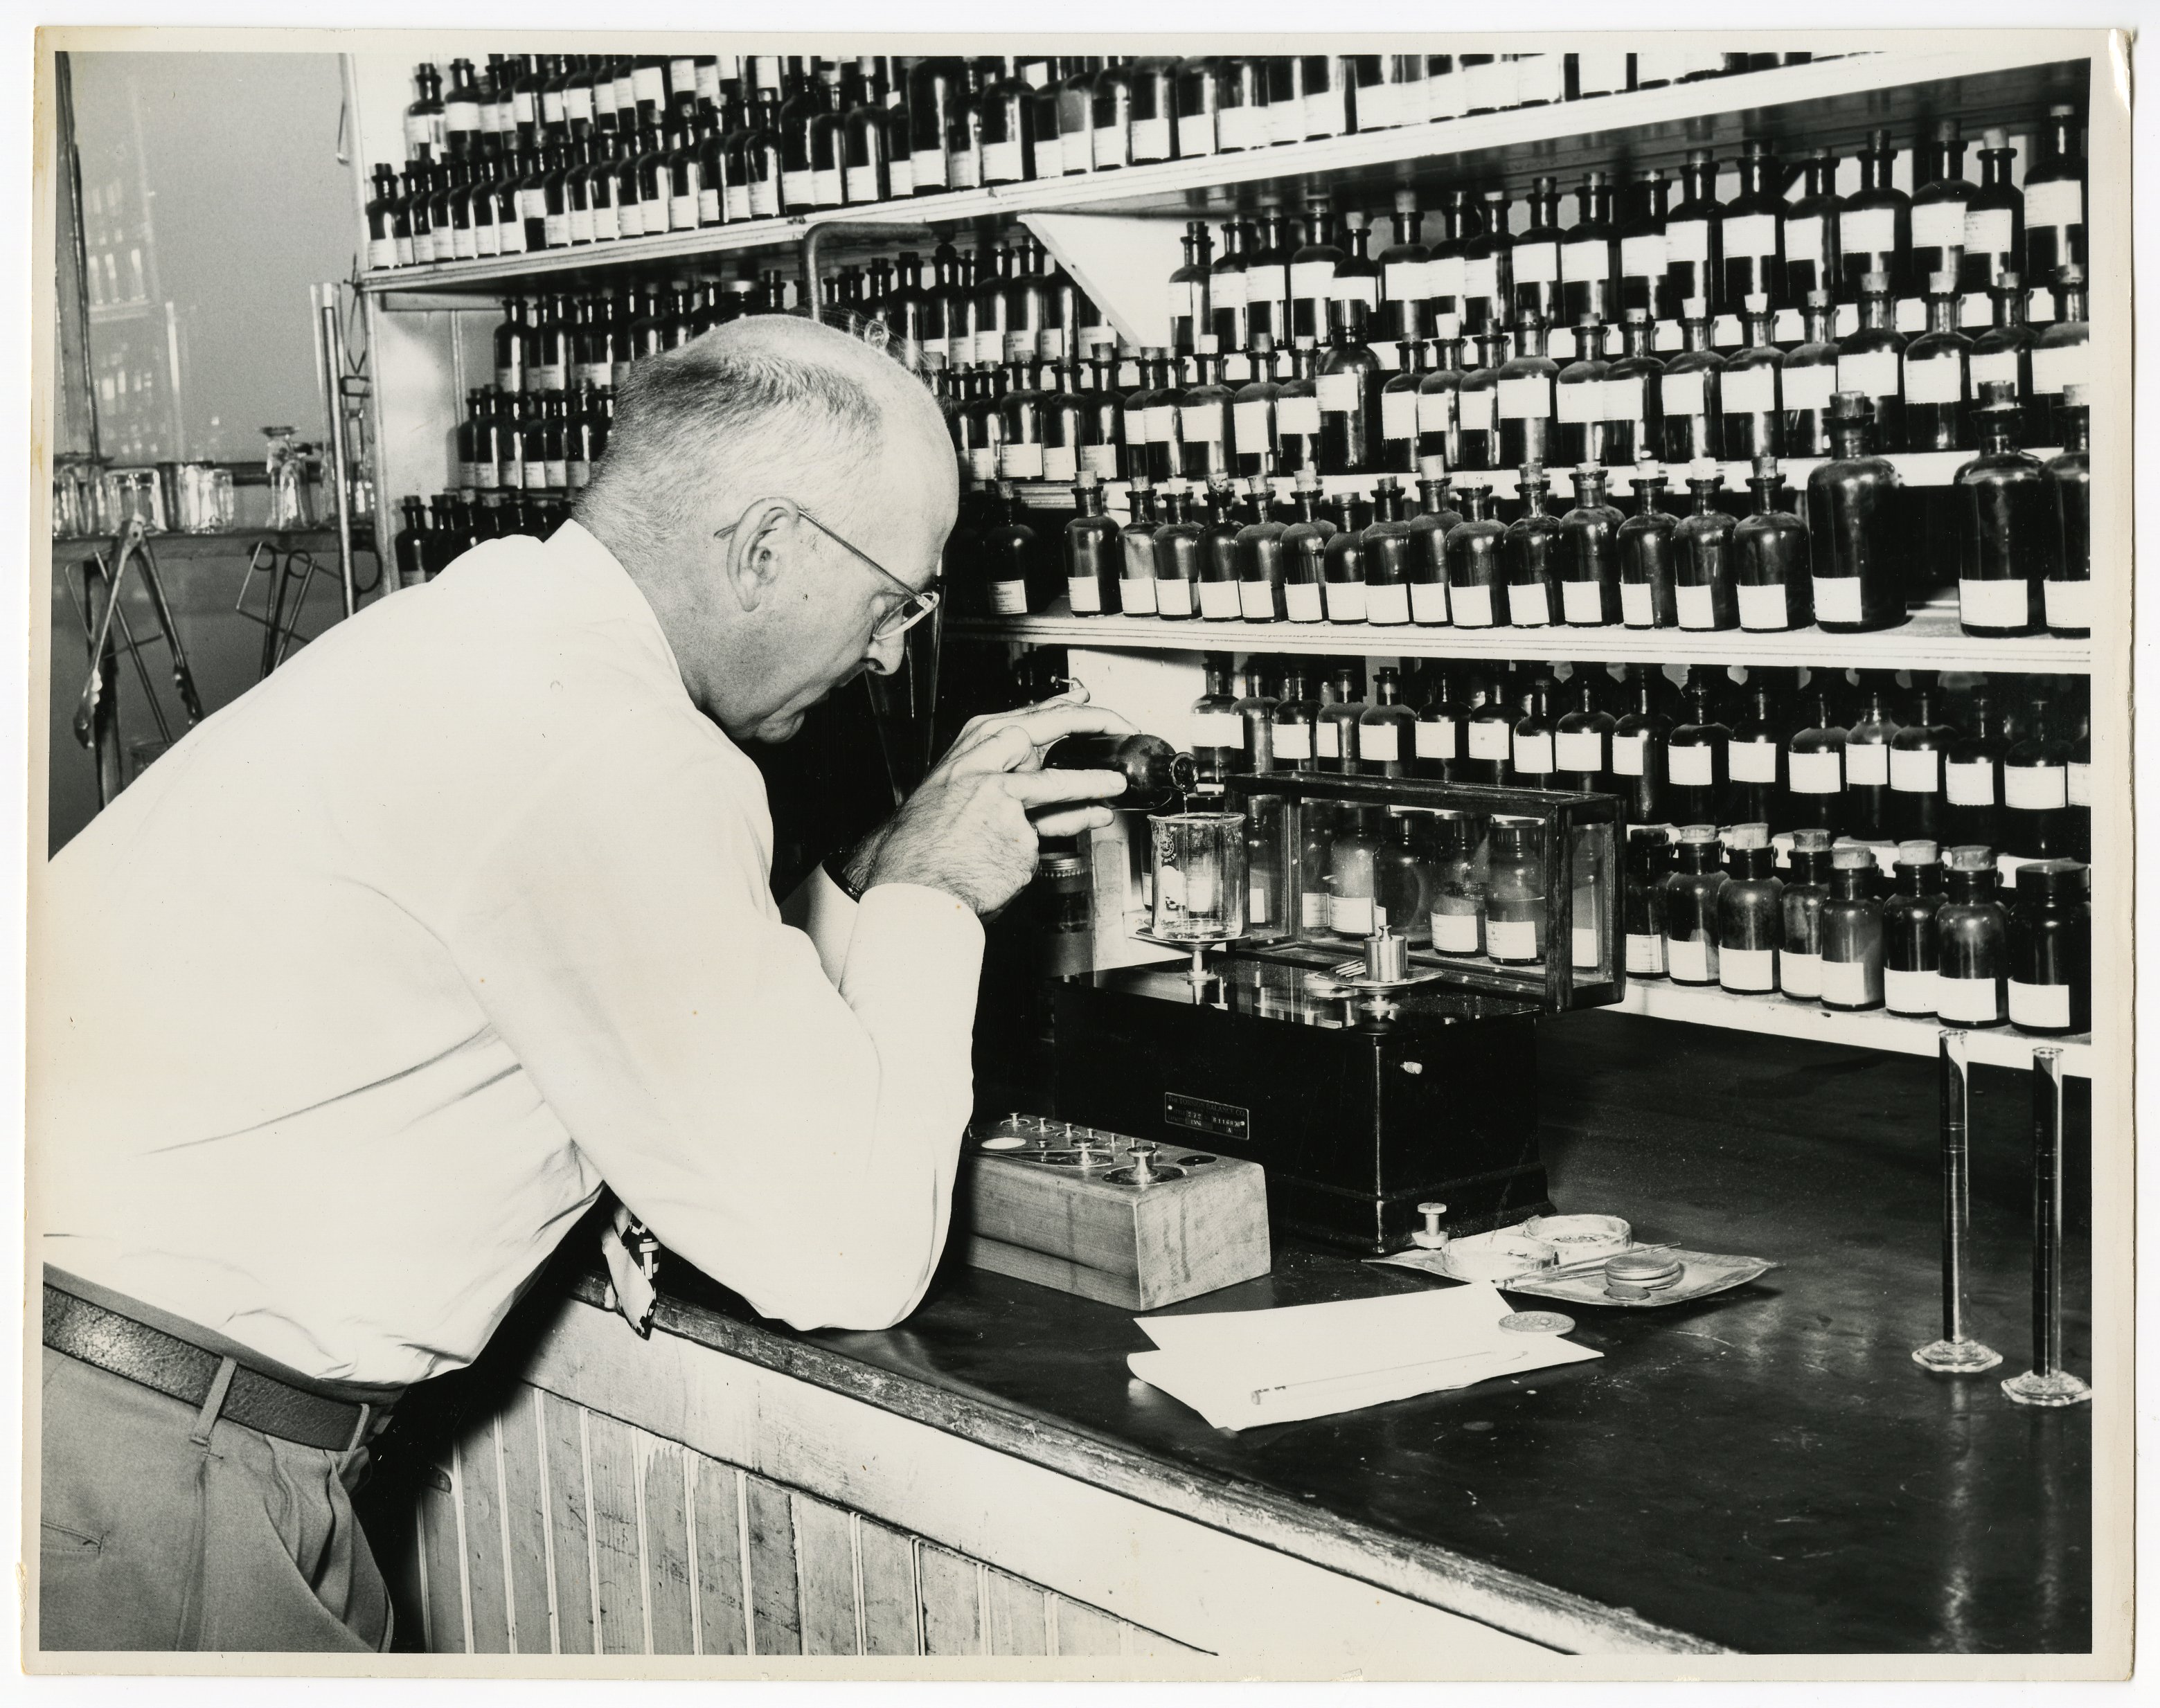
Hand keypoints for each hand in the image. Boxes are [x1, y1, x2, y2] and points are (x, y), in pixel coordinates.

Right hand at [862, 689, 1136, 915]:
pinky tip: (1092, 817)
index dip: (1055, 709)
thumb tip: (1042, 766)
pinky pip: (1053, 828)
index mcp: (965, 756)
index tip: (1082, 701)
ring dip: (1093, 780)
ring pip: (1055, 783)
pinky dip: (1071, 824)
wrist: (913, 887)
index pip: (1018, 721)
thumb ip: (997, 777)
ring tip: (1117, 781)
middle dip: (1085, 722)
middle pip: (1039, 732)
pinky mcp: (1013, 834)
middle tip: (1116, 724)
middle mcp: (980, 770)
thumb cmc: (926, 847)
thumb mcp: (954, 798)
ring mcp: (997, 801)